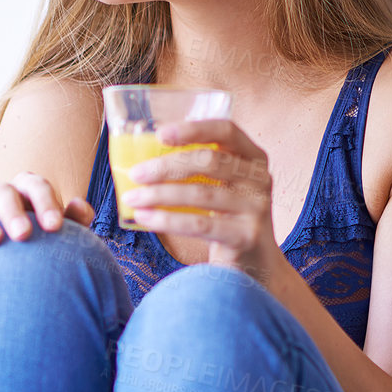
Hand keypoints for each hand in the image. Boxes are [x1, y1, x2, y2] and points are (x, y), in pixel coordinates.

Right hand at [0, 172, 94, 263]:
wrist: (25, 267)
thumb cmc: (49, 245)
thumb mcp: (64, 233)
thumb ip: (76, 220)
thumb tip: (79, 205)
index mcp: (27, 192)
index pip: (35, 186)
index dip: (45, 202)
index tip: (54, 227)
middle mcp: (1, 197)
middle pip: (3, 192)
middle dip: (13, 211)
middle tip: (24, 235)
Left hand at [121, 118, 284, 283]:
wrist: (255, 262)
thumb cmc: (228, 218)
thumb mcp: (222, 187)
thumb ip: (198, 169)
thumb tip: (143, 160)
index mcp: (253, 157)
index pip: (227, 130)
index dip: (194, 129)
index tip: (161, 133)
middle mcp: (260, 179)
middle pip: (210, 162)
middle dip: (166, 166)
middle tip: (136, 174)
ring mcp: (256, 208)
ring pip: (201, 194)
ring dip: (160, 194)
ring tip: (132, 198)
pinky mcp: (245, 236)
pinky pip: (199, 224)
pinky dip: (167, 220)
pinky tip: (144, 218)